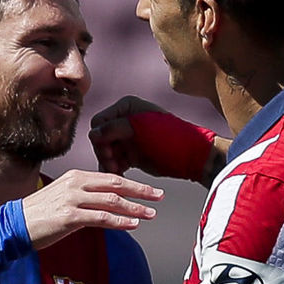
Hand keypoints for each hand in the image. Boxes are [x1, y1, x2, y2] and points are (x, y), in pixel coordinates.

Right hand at [21, 169, 162, 249]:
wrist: (15, 225)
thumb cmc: (40, 214)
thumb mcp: (65, 197)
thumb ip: (87, 198)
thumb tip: (111, 206)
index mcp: (76, 176)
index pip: (111, 177)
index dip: (134, 183)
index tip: (150, 189)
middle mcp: (76, 184)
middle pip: (116, 184)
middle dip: (141, 191)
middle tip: (159, 196)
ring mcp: (72, 199)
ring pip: (112, 201)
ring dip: (134, 208)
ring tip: (150, 214)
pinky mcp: (69, 217)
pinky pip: (101, 218)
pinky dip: (119, 221)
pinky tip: (133, 225)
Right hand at [88, 96, 216, 180]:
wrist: (191, 157)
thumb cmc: (170, 137)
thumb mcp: (141, 128)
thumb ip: (114, 128)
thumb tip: (92, 134)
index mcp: (126, 107)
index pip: (99, 122)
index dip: (100, 138)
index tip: (109, 152)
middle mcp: (124, 120)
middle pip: (100, 138)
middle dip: (105, 153)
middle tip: (114, 166)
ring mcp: (127, 138)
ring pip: (105, 152)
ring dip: (108, 163)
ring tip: (118, 172)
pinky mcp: (131, 155)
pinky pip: (115, 162)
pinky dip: (115, 169)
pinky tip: (120, 175)